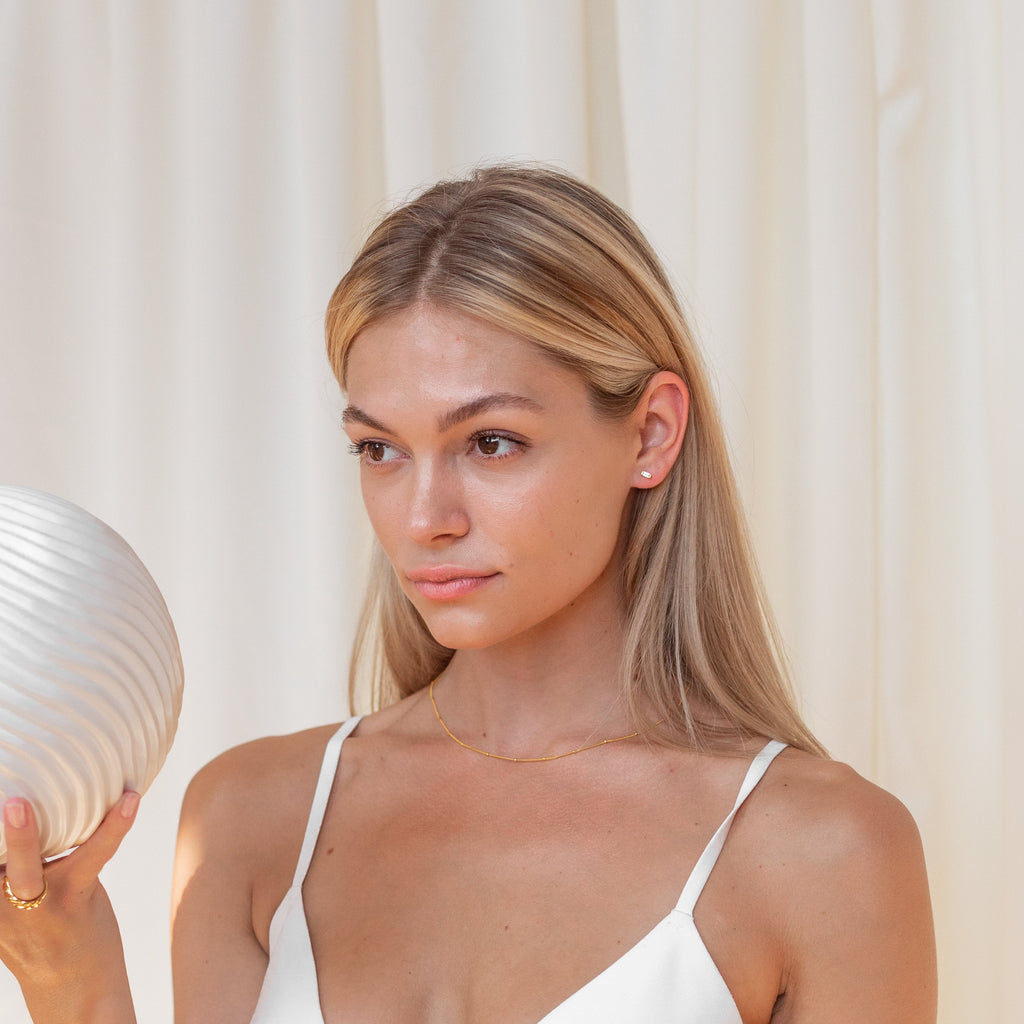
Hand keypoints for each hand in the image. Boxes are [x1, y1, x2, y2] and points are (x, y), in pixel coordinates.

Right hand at [0, 794, 138, 1021]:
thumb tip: (14, 814)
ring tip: (20, 804)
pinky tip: (130, 800)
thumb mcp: (9, 910)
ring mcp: (35, 906)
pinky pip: (94, 856)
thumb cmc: (42, 933)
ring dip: (23, 837)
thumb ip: (7, 874)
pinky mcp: (74, 899)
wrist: (75, 990)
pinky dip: (114, 827)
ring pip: (25, 869)